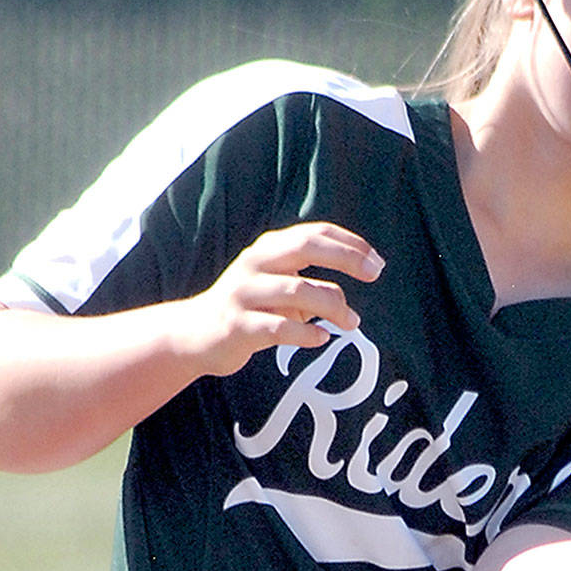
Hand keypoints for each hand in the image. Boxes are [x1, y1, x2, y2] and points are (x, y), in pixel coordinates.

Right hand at [177, 221, 384, 376]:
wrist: (194, 334)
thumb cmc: (251, 306)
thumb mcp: (278, 282)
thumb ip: (311, 275)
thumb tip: (363, 271)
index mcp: (268, 249)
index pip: (314, 233)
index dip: (349, 242)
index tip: (376, 259)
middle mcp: (255, 264)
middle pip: (305, 248)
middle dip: (346, 258)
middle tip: (376, 273)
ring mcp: (244, 294)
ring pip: (297, 291)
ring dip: (334, 307)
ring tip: (352, 323)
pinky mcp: (238, 326)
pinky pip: (280, 328)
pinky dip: (307, 332)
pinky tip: (321, 338)